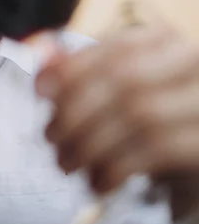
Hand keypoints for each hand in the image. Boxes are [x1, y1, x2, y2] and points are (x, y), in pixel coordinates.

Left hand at [35, 25, 198, 193]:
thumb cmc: (142, 117)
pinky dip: (115, 168)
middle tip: (50, 137)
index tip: (38, 92)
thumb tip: (40, 52)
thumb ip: (75, 69)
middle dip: (75, 111)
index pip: (115, 47)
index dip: (71, 68)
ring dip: (89, 144)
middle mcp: (192, 62)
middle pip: (125, 79)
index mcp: (164, 41)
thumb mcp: (108, 89)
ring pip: (140, 115)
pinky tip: (96, 182)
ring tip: (65, 163)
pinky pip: (156, 152)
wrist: (188, 159)